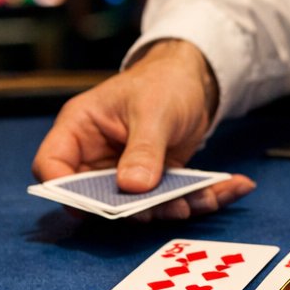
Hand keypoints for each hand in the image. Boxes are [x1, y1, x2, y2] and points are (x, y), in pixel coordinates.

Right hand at [31, 39, 255, 221]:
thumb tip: (131, 188)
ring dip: (174, 208)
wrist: (193, 79)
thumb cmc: (161, 82)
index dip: (64, 190)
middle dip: (135, 210)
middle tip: (168, 209)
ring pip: (141, 206)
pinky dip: (205, 197)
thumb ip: (142, 149)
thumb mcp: (152, 111)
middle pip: (99, 197)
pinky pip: (174, 198)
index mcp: (80, 130)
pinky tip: (237, 185)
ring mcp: (125, 172)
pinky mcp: (156, 181)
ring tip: (203, 199)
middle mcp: (97, 156)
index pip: (52, 166)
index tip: (92, 207)